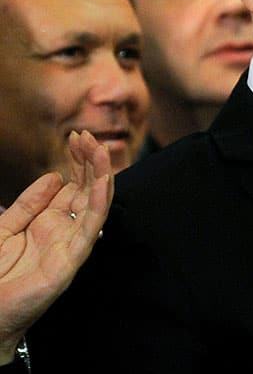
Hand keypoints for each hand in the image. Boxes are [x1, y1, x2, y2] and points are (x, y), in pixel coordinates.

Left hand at [0, 131, 113, 363]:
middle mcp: (66, 229)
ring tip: (99, 149)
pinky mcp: (72, 259)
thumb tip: (54, 176)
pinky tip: (101, 183)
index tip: (77, 137)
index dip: (77, 160)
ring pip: (95, 203)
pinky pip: (90, 227)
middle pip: (86, 188)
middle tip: (87, 136)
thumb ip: (29, 204)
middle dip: (89, 160)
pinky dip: (99, 204)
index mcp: (50, 221)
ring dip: (100, 175)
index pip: (73, 184)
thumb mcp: (5, 229)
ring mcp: (72, 243)